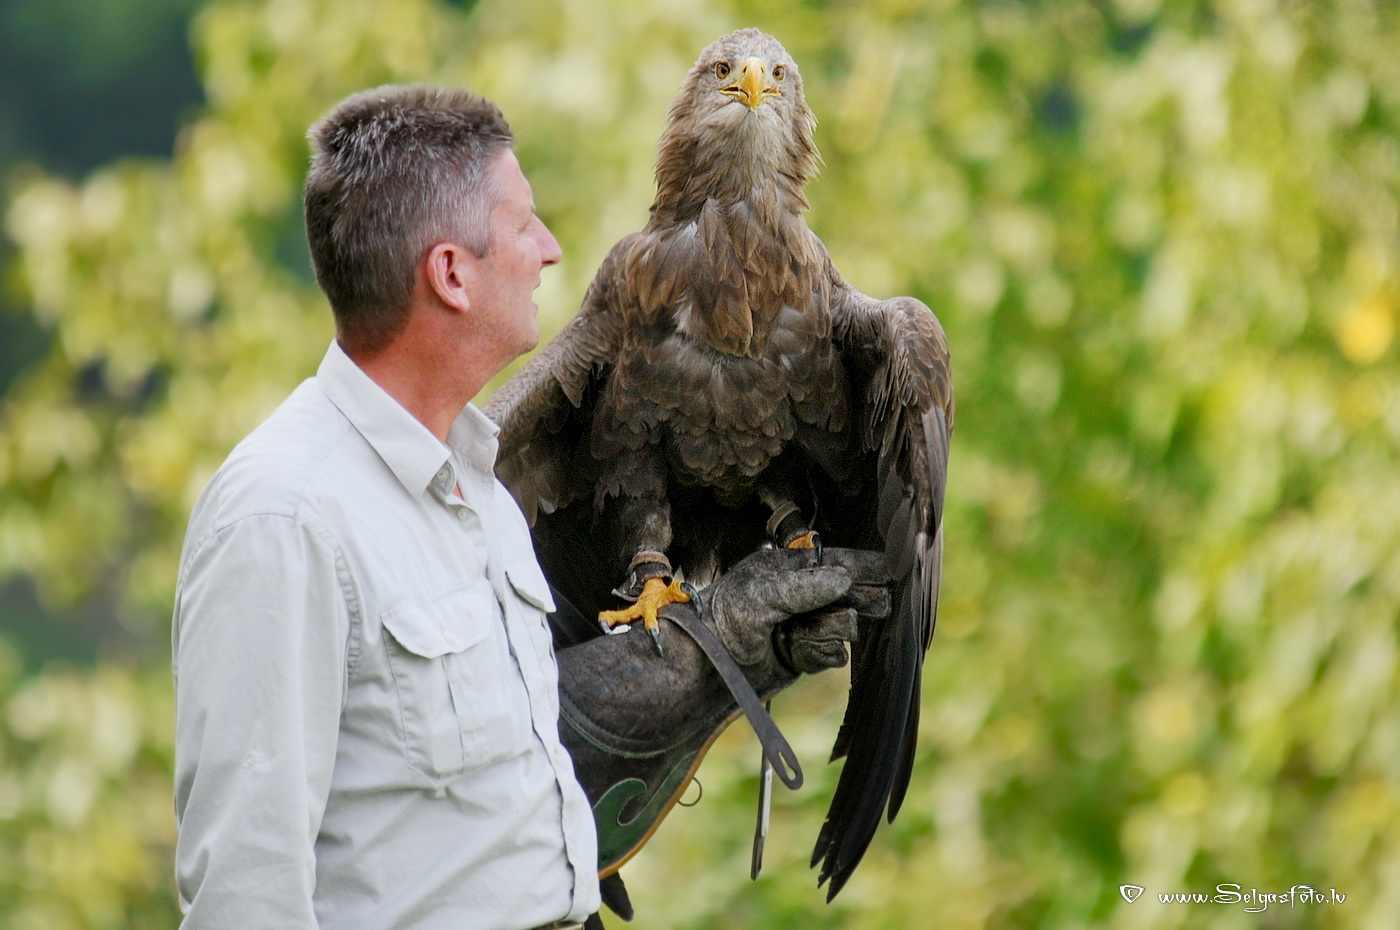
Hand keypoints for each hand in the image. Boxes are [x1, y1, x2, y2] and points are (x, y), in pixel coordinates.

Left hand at [704, 546, 890, 686]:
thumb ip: (803, 587)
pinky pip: (835, 653)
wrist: (708, 664)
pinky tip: (795, 650)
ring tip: (797, 633)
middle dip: (861, 599)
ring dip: (828, 629)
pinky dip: (818, 652)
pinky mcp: (809, 653)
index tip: (895, 571)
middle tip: (875, 604)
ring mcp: (809, 624)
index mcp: (794, 567)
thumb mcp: (760, 594)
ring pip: (848, 626)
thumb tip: (845, 580)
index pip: (842, 561)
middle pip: (855, 594)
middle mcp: (807, 593)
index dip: (869, 567)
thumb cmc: (727, 616)